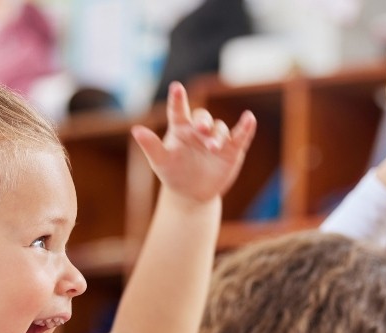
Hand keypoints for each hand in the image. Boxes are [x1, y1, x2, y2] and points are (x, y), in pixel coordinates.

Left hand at [131, 82, 256, 204]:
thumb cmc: (173, 174)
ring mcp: (217, 138)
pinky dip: (246, 127)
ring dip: (218, 135)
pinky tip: (249, 118)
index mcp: (180, 128)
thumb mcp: (160, 161)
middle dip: (203, 121)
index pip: (178, 111)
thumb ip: (151, 145)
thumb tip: (136, 130)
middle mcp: (199, 130)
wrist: (192, 193)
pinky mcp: (232, 149)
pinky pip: (240, 136)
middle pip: (203, 118)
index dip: (177, 99)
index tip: (176, 87)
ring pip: (220, 129)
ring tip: (213, 148)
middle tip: (201, 128)